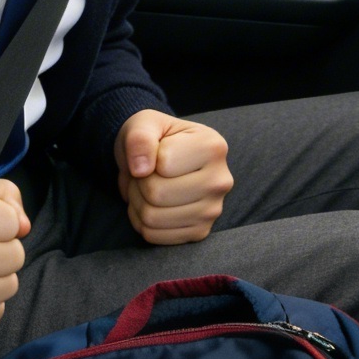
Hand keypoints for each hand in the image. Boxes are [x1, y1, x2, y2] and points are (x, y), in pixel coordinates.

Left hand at [115, 111, 232, 243]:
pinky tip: (151, 205)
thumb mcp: (143, 124)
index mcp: (213, 146)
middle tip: (144, 173)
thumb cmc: (154, 139)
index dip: (147, 158)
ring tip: (147, 187)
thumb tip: (140, 169)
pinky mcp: (200, 232)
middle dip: (139, 182)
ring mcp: (213, 210)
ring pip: (152, 217)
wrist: (158, 160)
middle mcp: (220, 181)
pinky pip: (154, 235)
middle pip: (157, 193)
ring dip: (138, 202)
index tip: (154, 152)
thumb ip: (139, 138)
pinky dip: (141, 221)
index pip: (164, 163)